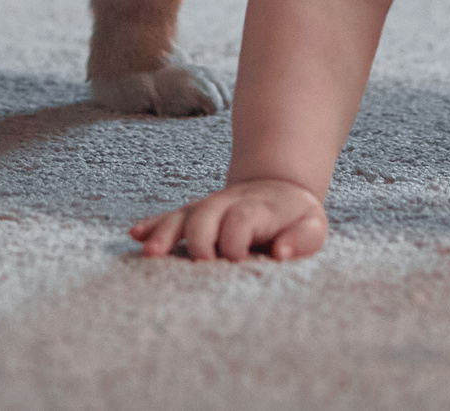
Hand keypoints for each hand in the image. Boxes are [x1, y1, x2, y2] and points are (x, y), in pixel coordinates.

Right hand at [130, 179, 326, 261]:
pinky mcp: (195, 214)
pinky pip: (170, 217)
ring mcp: (209, 207)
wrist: (278, 186)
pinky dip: (152, 225)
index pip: (244, 216)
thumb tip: (281, 253)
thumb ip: (303, 239)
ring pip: (183, 214)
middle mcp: (230, 203)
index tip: (237, 259)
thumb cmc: (297, 218)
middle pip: (208, 212)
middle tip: (201, 264)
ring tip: (150, 253)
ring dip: (165, 232)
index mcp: (261, 207)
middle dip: (200, 237)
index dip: (236, 237)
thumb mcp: (313, 225)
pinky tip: (136, 235)